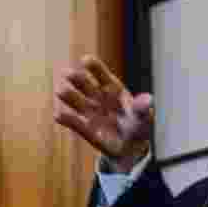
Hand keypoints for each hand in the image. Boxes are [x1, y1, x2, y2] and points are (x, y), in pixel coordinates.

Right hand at [54, 55, 153, 172]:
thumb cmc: (138, 125)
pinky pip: (75, 123)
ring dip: (69, 96)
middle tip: (68, 74)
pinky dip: (67, 119)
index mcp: (114, 90)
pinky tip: (58, 115)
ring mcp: (91, 112)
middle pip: (86, 85)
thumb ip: (143, 108)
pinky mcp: (86, 129)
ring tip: (61, 91)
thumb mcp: (144, 117)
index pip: (103, 75)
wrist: (132, 147)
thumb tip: (149, 99)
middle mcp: (99, 98)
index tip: (85, 60)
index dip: (95, 67)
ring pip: (77, 101)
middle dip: (77, 79)